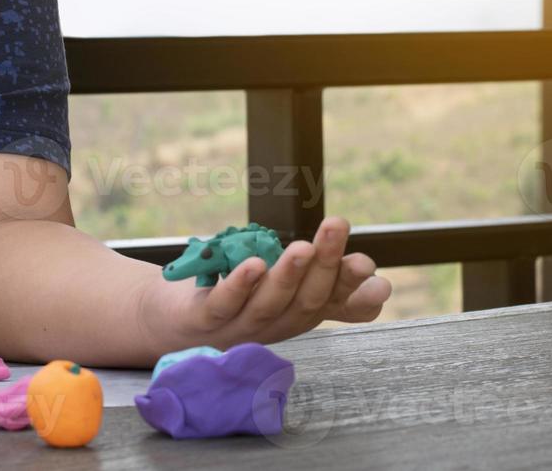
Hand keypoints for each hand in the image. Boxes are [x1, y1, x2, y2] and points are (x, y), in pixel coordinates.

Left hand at [137, 216, 390, 354]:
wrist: (171, 321)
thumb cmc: (237, 302)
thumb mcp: (288, 294)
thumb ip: (330, 290)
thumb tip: (380, 285)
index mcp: (296, 315)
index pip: (332, 303)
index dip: (353, 287)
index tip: (372, 267)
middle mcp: (274, 324)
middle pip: (306, 300)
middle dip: (326, 265)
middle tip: (337, 225)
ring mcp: (239, 325)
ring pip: (270, 303)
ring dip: (288, 275)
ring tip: (303, 246)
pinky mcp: (204, 320)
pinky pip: (224, 304)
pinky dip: (240, 285)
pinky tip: (253, 264)